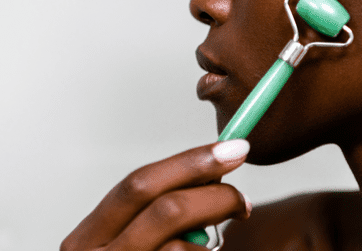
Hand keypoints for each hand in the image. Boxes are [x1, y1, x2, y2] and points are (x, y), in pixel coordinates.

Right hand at [61, 139, 251, 250]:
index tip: (232, 149)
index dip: (191, 162)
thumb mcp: (128, 241)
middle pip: (166, 210)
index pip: (140, 184)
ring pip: (184, 248)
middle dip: (214, 192)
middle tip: (244, 194)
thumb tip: (212, 172)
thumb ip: (155, 210)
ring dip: (216, 236)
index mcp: (89, 237)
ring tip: (226, 231)